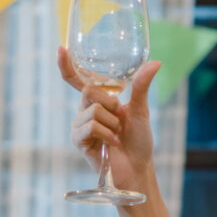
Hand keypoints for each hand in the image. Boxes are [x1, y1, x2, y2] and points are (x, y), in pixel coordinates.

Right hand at [60, 50, 159, 192]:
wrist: (137, 167)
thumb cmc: (138, 141)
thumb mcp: (140, 110)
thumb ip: (141, 86)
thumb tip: (155, 62)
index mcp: (97, 100)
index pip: (77, 79)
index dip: (67, 65)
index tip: (61, 49)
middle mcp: (84, 110)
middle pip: (88, 91)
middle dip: (111, 105)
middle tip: (120, 120)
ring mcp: (79, 126)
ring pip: (93, 111)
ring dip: (112, 124)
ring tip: (116, 135)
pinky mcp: (78, 140)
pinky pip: (91, 126)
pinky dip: (107, 135)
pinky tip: (112, 144)